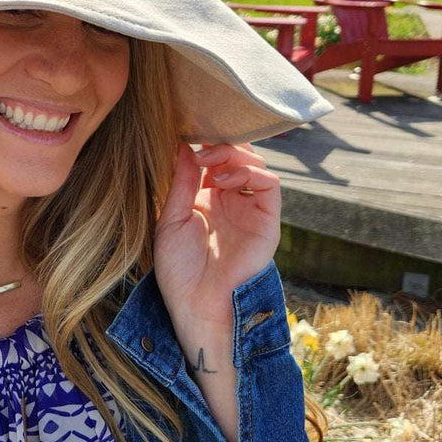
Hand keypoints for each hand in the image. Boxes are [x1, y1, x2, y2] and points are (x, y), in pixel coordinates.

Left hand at [152, 140, 281, 326]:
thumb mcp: (172, 218)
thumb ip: (181, 182)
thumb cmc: (180, 270)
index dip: (204, 144)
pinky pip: (270, 185)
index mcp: (206, 199)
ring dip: (233, 154)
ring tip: (209, 161)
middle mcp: (231, 201)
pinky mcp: (267, 221)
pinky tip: (225, 179)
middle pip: (236, 156)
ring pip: (255, 164)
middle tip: (201, 147)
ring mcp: (250, 210)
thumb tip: (182, 145)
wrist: (198, 305)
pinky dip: (250, 172)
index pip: (213, 160)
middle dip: (219, 144)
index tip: (186, 136)